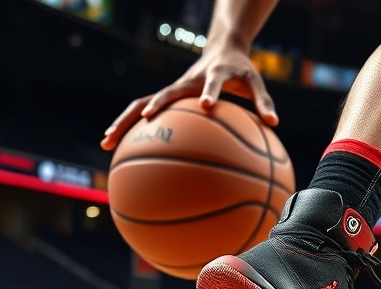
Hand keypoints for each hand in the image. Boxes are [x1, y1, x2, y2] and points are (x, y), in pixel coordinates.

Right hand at [101, 46, 277, 150]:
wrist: (222, 49)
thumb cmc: (241, 69)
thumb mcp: (255, 82)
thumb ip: (263, 102)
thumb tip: (274, 123)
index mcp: (211, 77)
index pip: (211, 84)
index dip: (210, 93)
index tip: (207, 106)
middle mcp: (186, 83)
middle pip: (162, 95)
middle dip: (151, 110)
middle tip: (140, 126)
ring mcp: (172, 90)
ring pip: (142, 104)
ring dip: (125, 122)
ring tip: (106, 142)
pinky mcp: (166, 97)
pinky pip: (144, 112)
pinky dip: (129, 127)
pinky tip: (115, 147)